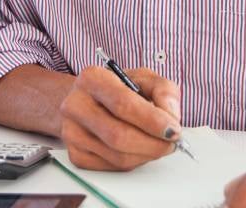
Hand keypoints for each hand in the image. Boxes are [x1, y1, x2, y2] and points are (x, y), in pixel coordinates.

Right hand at [58, 65, 182, 170]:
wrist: (88, 100)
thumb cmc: (119, 89)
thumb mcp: (143, 78)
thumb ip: (163, 90)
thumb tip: (171, 116)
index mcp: (92, 79)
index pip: (123, 104)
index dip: (152, 121)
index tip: (173, 130)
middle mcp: (76, 105)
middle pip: (119, 135)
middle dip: (153, 144)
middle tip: (172, 143)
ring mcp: (72, 132)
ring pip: (117, 156)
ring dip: (146, 155)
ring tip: (158, 145)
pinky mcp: (75, 154)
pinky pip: (111, 167)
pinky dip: (133, 162)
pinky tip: (140, 149)